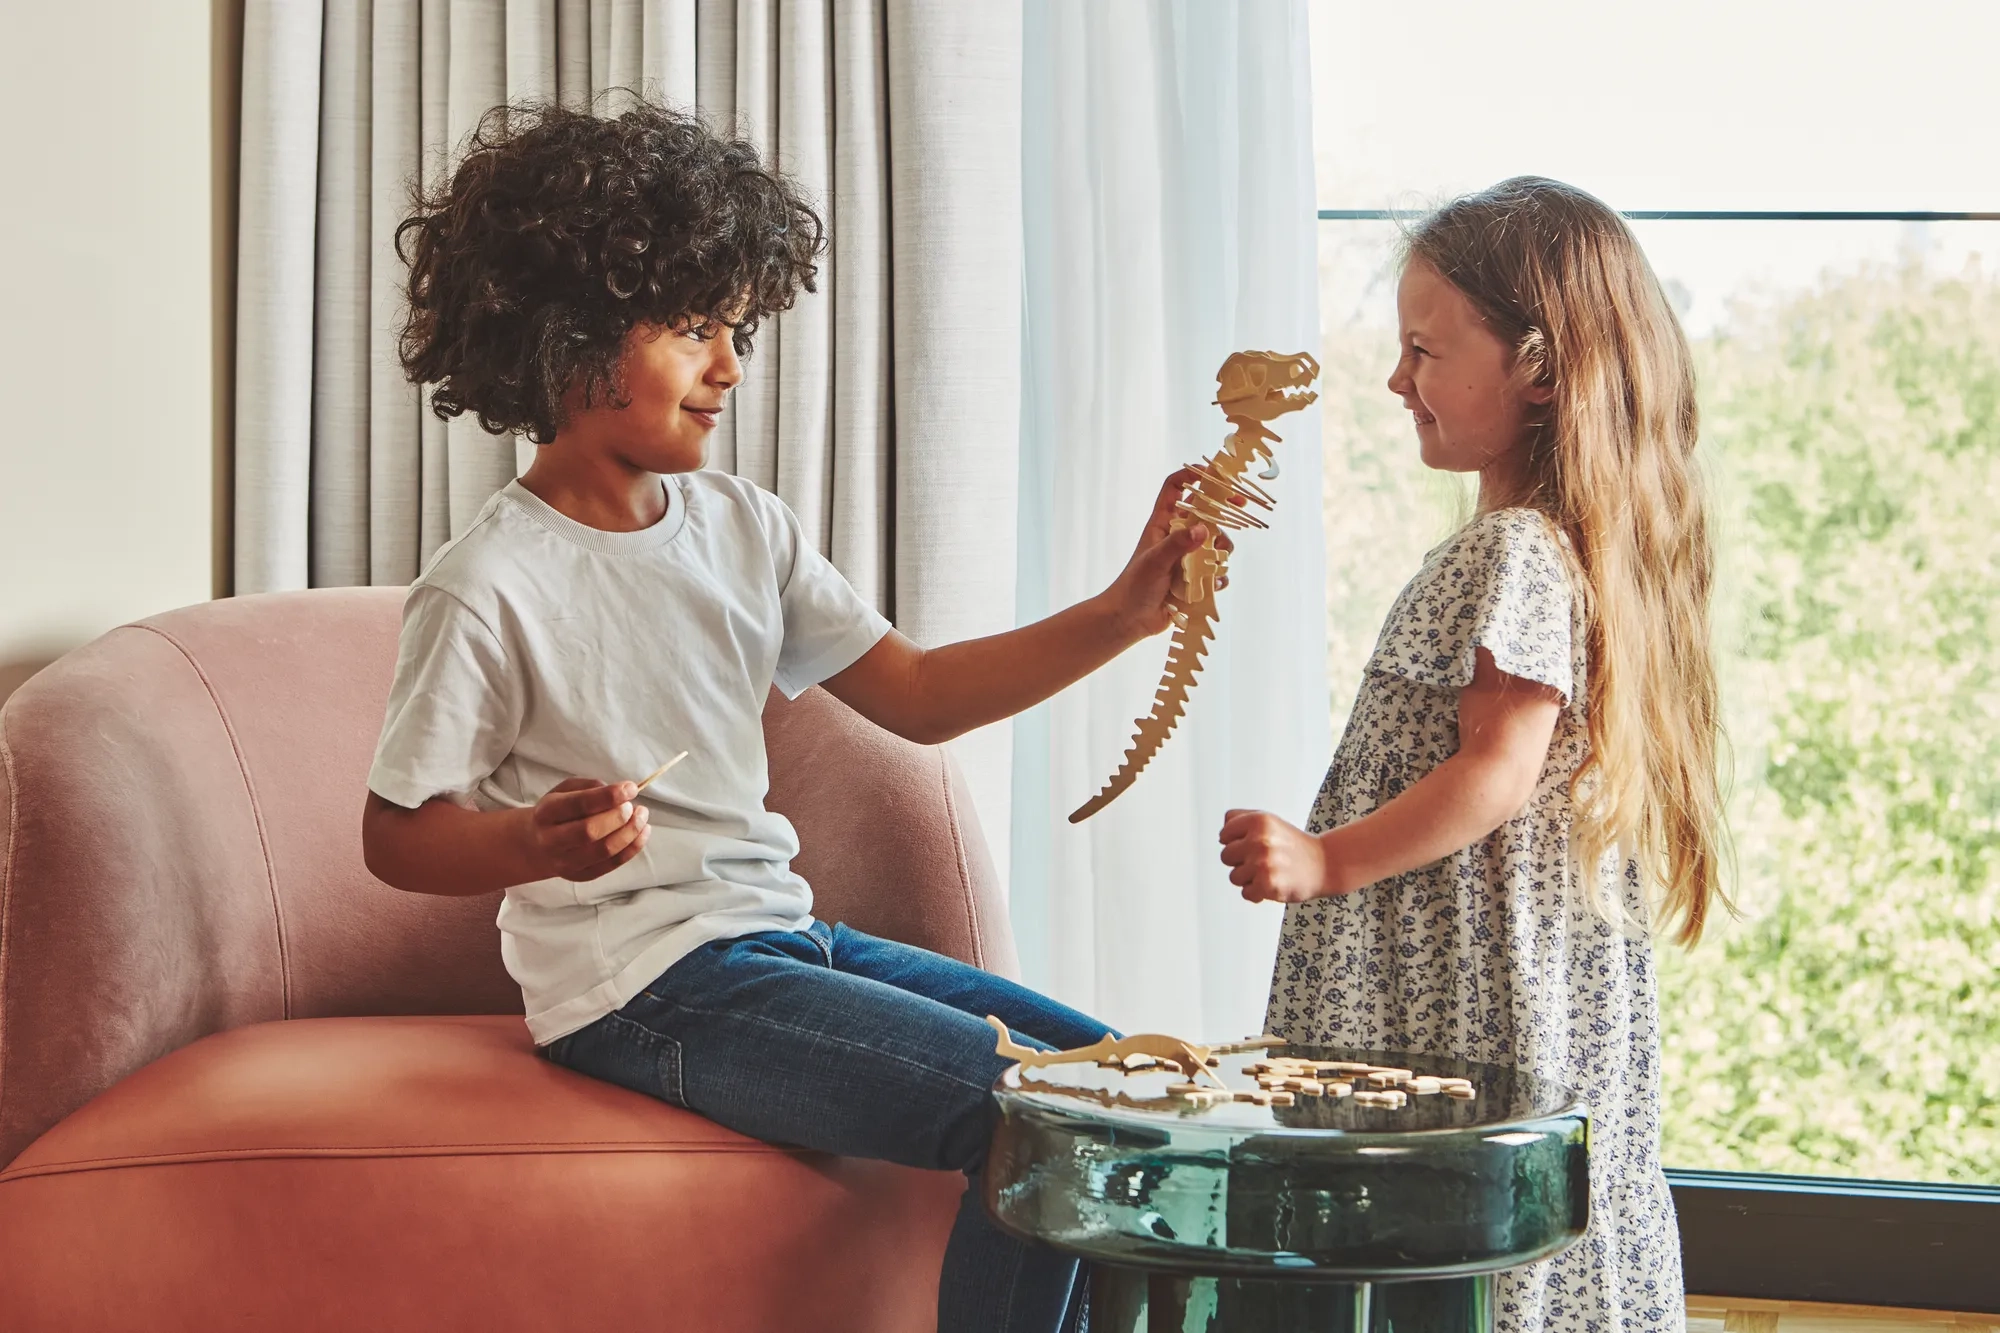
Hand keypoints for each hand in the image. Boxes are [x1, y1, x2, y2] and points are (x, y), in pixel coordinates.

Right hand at [520, 778, 650, 881]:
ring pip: (603, 851)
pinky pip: (611, 865)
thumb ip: (591, 787)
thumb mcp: (566, 790)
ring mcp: (565, 862)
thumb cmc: (558, 811)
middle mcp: (551, 840)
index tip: (631, 788)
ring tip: (642, 817)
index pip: (578, 805)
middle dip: (618, 817)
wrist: (536, 844)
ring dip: (630, 833)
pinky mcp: (579, 876)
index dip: (608, 796)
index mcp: (546, 812)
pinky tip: (643, 832)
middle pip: (590, 832)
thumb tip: (622, 793)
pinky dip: (632, 848)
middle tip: (633, 807)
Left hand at [1101, 469, 1236, 640]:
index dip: (1192, 475)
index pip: (1175, 488)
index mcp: (1161, 524)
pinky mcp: (1193, 578)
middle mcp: (1175, 536)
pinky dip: (1218, 577)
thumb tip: (1204, 529)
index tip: (1214, 472)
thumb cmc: (1134, 586)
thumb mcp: (1154, 561)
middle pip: (1204, 512)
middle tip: (1240, 505)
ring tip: (1215, 564)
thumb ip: (1178, 544)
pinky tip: (1212, 585)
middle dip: (1222, 510)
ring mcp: (1186, 557)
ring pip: (1215, 543)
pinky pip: (1215, 571)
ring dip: (1221, 550)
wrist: (1129, 620)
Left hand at [1219, 809, 1336, 902]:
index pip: (1224, 835)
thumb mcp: (1268, 820)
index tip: (1251, 845)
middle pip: (1225, 857)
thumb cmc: (1294, 845)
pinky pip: (1246, 893)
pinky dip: (1257, 893)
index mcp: (1258, 821)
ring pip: (1234, 877)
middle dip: (1241, 861)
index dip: (1235, 842)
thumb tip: (1221, 834)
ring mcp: (1263, 863)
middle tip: (1262, 860)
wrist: (1325, 864)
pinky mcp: (1268, 884)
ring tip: (1269, 872)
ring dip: (1249, 879)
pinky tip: (1272, 884)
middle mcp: (1260, 840)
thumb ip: (1240, 818)